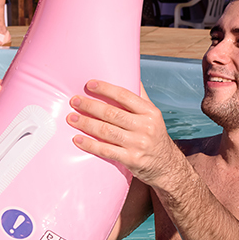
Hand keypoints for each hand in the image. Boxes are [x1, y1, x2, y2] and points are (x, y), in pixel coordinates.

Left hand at [67, 79, 182, 186]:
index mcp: (150, 112)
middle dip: (90, 106)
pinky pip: (106, 150)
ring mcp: (138, 144)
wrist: (167, 165)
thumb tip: (129, 74)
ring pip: (106, 131)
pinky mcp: (131, 160)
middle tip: (74, 101)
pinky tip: (78, 139)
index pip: (125, 96)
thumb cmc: (154, 136)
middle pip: (112, 113)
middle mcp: (145, 126)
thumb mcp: (153, 115)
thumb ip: (140, 97)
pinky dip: (90, 144)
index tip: (89, 84)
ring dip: (86, 123)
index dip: (106, 89)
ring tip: (71, 118)